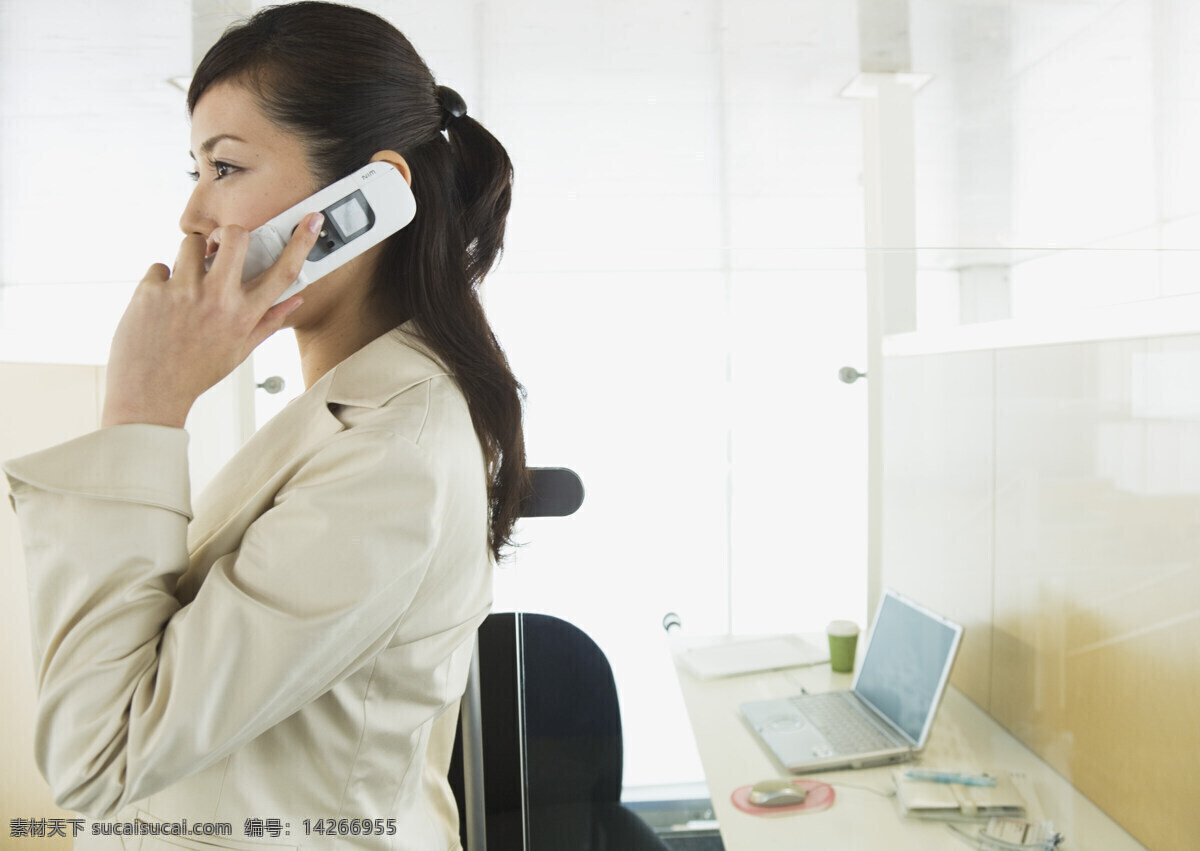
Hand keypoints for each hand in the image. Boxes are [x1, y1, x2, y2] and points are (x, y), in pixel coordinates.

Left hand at [101, 213, 323, 427]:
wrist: (149, 394)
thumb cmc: (196, 372)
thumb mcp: (240, 350)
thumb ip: (268, 320)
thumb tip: (295, 298)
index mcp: (244, 315)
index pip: (283, 272)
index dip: (302, 242)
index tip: (312, 221)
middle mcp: (218, 300)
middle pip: (236, 237)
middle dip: (229, 234)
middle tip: (220, 246)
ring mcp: (183, 292)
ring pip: (190, 243)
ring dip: (188, 257)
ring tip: (184, 284)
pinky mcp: (151, 291)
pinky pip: (159, 266)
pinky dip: (160, 281)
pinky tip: (160, 306)